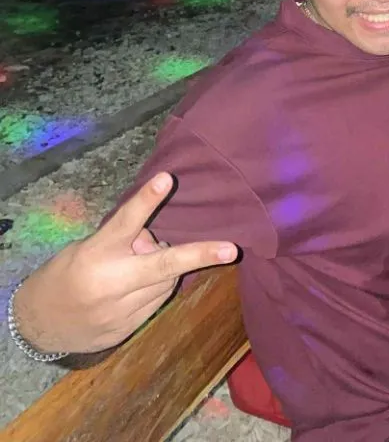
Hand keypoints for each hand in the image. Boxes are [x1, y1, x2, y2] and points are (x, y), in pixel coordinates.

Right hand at [14, 173, 238, 354]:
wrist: (39, 324)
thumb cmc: (66, 272)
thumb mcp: (88, 247)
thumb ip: (124, 241)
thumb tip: (154, 241)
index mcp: (98, 252)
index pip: (127, 221)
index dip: (147, 200)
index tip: (167, 179)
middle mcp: (112, 282)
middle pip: (162, 264)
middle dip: (200, 255)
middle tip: (231, 249)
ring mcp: (120, 310)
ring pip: (166, 282)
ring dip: (164, 270)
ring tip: (137, 268)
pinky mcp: (127, 329)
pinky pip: (157, 302)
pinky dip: (155, 289)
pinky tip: (134, 289)